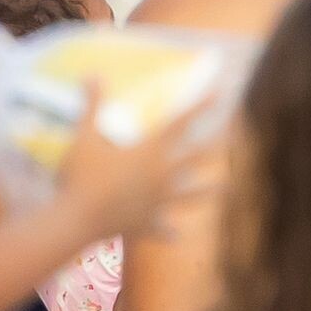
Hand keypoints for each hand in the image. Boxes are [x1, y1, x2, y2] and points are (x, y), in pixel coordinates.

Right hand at [56, 86, 216, 242]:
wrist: (77, 221)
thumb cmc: (81, 176)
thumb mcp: (84, 136)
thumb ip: (92, 105)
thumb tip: (92, 74)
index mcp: (150, 152)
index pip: (181, 122)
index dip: (200, 106)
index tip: (220, 93)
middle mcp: (161, 176)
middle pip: (194, 159)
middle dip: (215, 147)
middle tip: (234, 139)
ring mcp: (156, 202)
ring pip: (190, 195)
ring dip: (208, 191)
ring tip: (226, 187)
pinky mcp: (145, 224)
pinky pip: (160, 228)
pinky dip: (168, 232)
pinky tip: (177, 236)